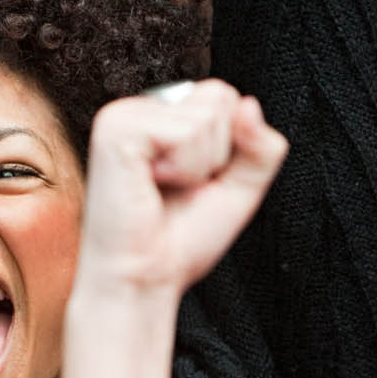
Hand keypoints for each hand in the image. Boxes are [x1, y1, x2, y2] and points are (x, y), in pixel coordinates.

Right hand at [75, 79, 288, 296]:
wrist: (144, 280)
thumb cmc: (181, 239)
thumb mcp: (239, 188)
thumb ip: (261, 146)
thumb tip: (249, 104)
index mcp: (161, 116)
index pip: (226, 97)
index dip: (229, 148)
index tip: (194, 183)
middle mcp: (140, 109)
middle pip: (220, 97)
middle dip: (217, 153)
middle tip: (179, 188)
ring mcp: (123, 115)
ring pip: (206, 115)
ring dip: (199, 166)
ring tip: (164, 190)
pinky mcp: (115, 129)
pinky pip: (185, 131)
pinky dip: (183, 168)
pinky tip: (150, 186)